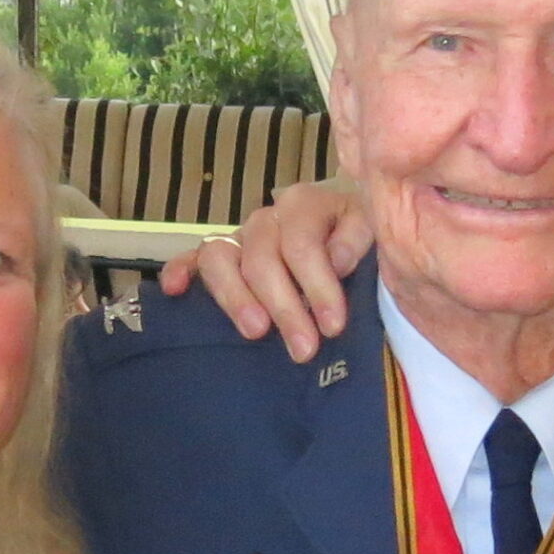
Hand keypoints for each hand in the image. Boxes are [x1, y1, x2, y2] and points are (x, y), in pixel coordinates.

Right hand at [157, 181, 373, 361]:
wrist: (361, 258)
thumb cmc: (368, 255)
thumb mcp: (379, 240)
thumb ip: (363, 239)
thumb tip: (337, 258)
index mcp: (310, 205)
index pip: (302, 241)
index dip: (317, 284)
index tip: (334, 325)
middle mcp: (271, 217)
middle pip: (262, 254)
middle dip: (285, 305)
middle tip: (304, 348)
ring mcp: (243, 238)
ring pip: (221, 256)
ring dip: (236, 297)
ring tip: (256, 332)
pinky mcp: (224, 258)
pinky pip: (192, 258)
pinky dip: (180, 270)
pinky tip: (175, 290)